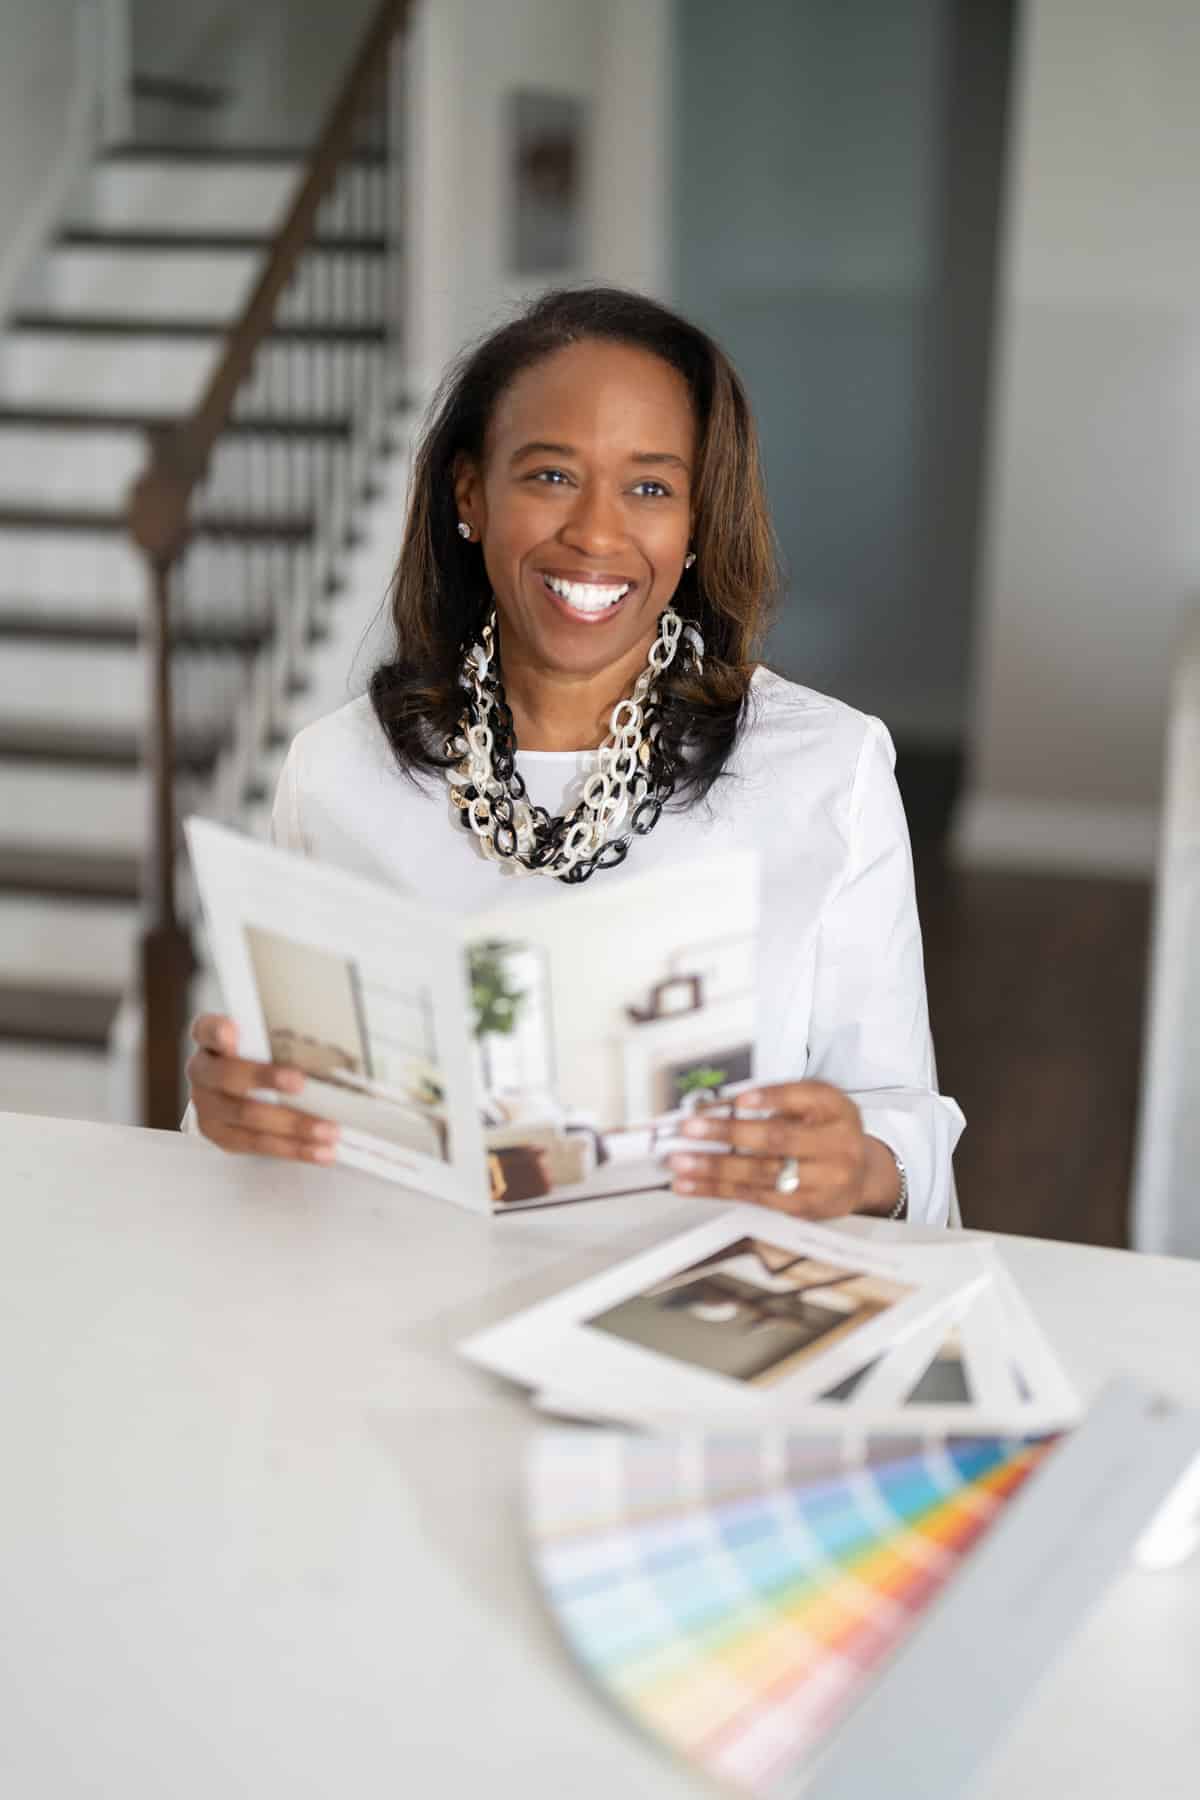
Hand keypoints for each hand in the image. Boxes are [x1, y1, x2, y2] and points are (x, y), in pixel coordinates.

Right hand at [185, 1013, 340, 1164]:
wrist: (240, 1085)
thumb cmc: (260, 1054)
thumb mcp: (266, 1036)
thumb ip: (279, 1035)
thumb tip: (323, 1038)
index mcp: (209, 1037)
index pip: (208, 1029)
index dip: (218, 1031)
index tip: (231, 1032)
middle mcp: (202, 1071)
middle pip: (228, 1076)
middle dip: (266, 1079)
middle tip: (300, 1083)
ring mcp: (207, 1105)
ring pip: (246, 1116)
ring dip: (291, 1124)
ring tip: (325, 1129)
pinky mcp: (220, 1135)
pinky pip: (256, 1144)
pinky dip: (291, 1148)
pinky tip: (317, 1149)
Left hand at [666, 1080, 899, 1218]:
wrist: (860, 1175)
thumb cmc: (826, 1132)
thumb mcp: (815, 1105)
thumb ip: (777, 1101)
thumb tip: (719, 1105)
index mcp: (836, 1109)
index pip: (804, 1098)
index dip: (771, 1098)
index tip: (740, 1098)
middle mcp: (836, 1145)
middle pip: (777, 1139)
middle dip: (728, 1133)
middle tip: (691, 1129)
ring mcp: (823, 1181)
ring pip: (762, 1174)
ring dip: (714, 1168)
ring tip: (681, 1162)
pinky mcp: (805, 1208)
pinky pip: (757, 1197)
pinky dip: (719, 1190)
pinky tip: (694, 1184)